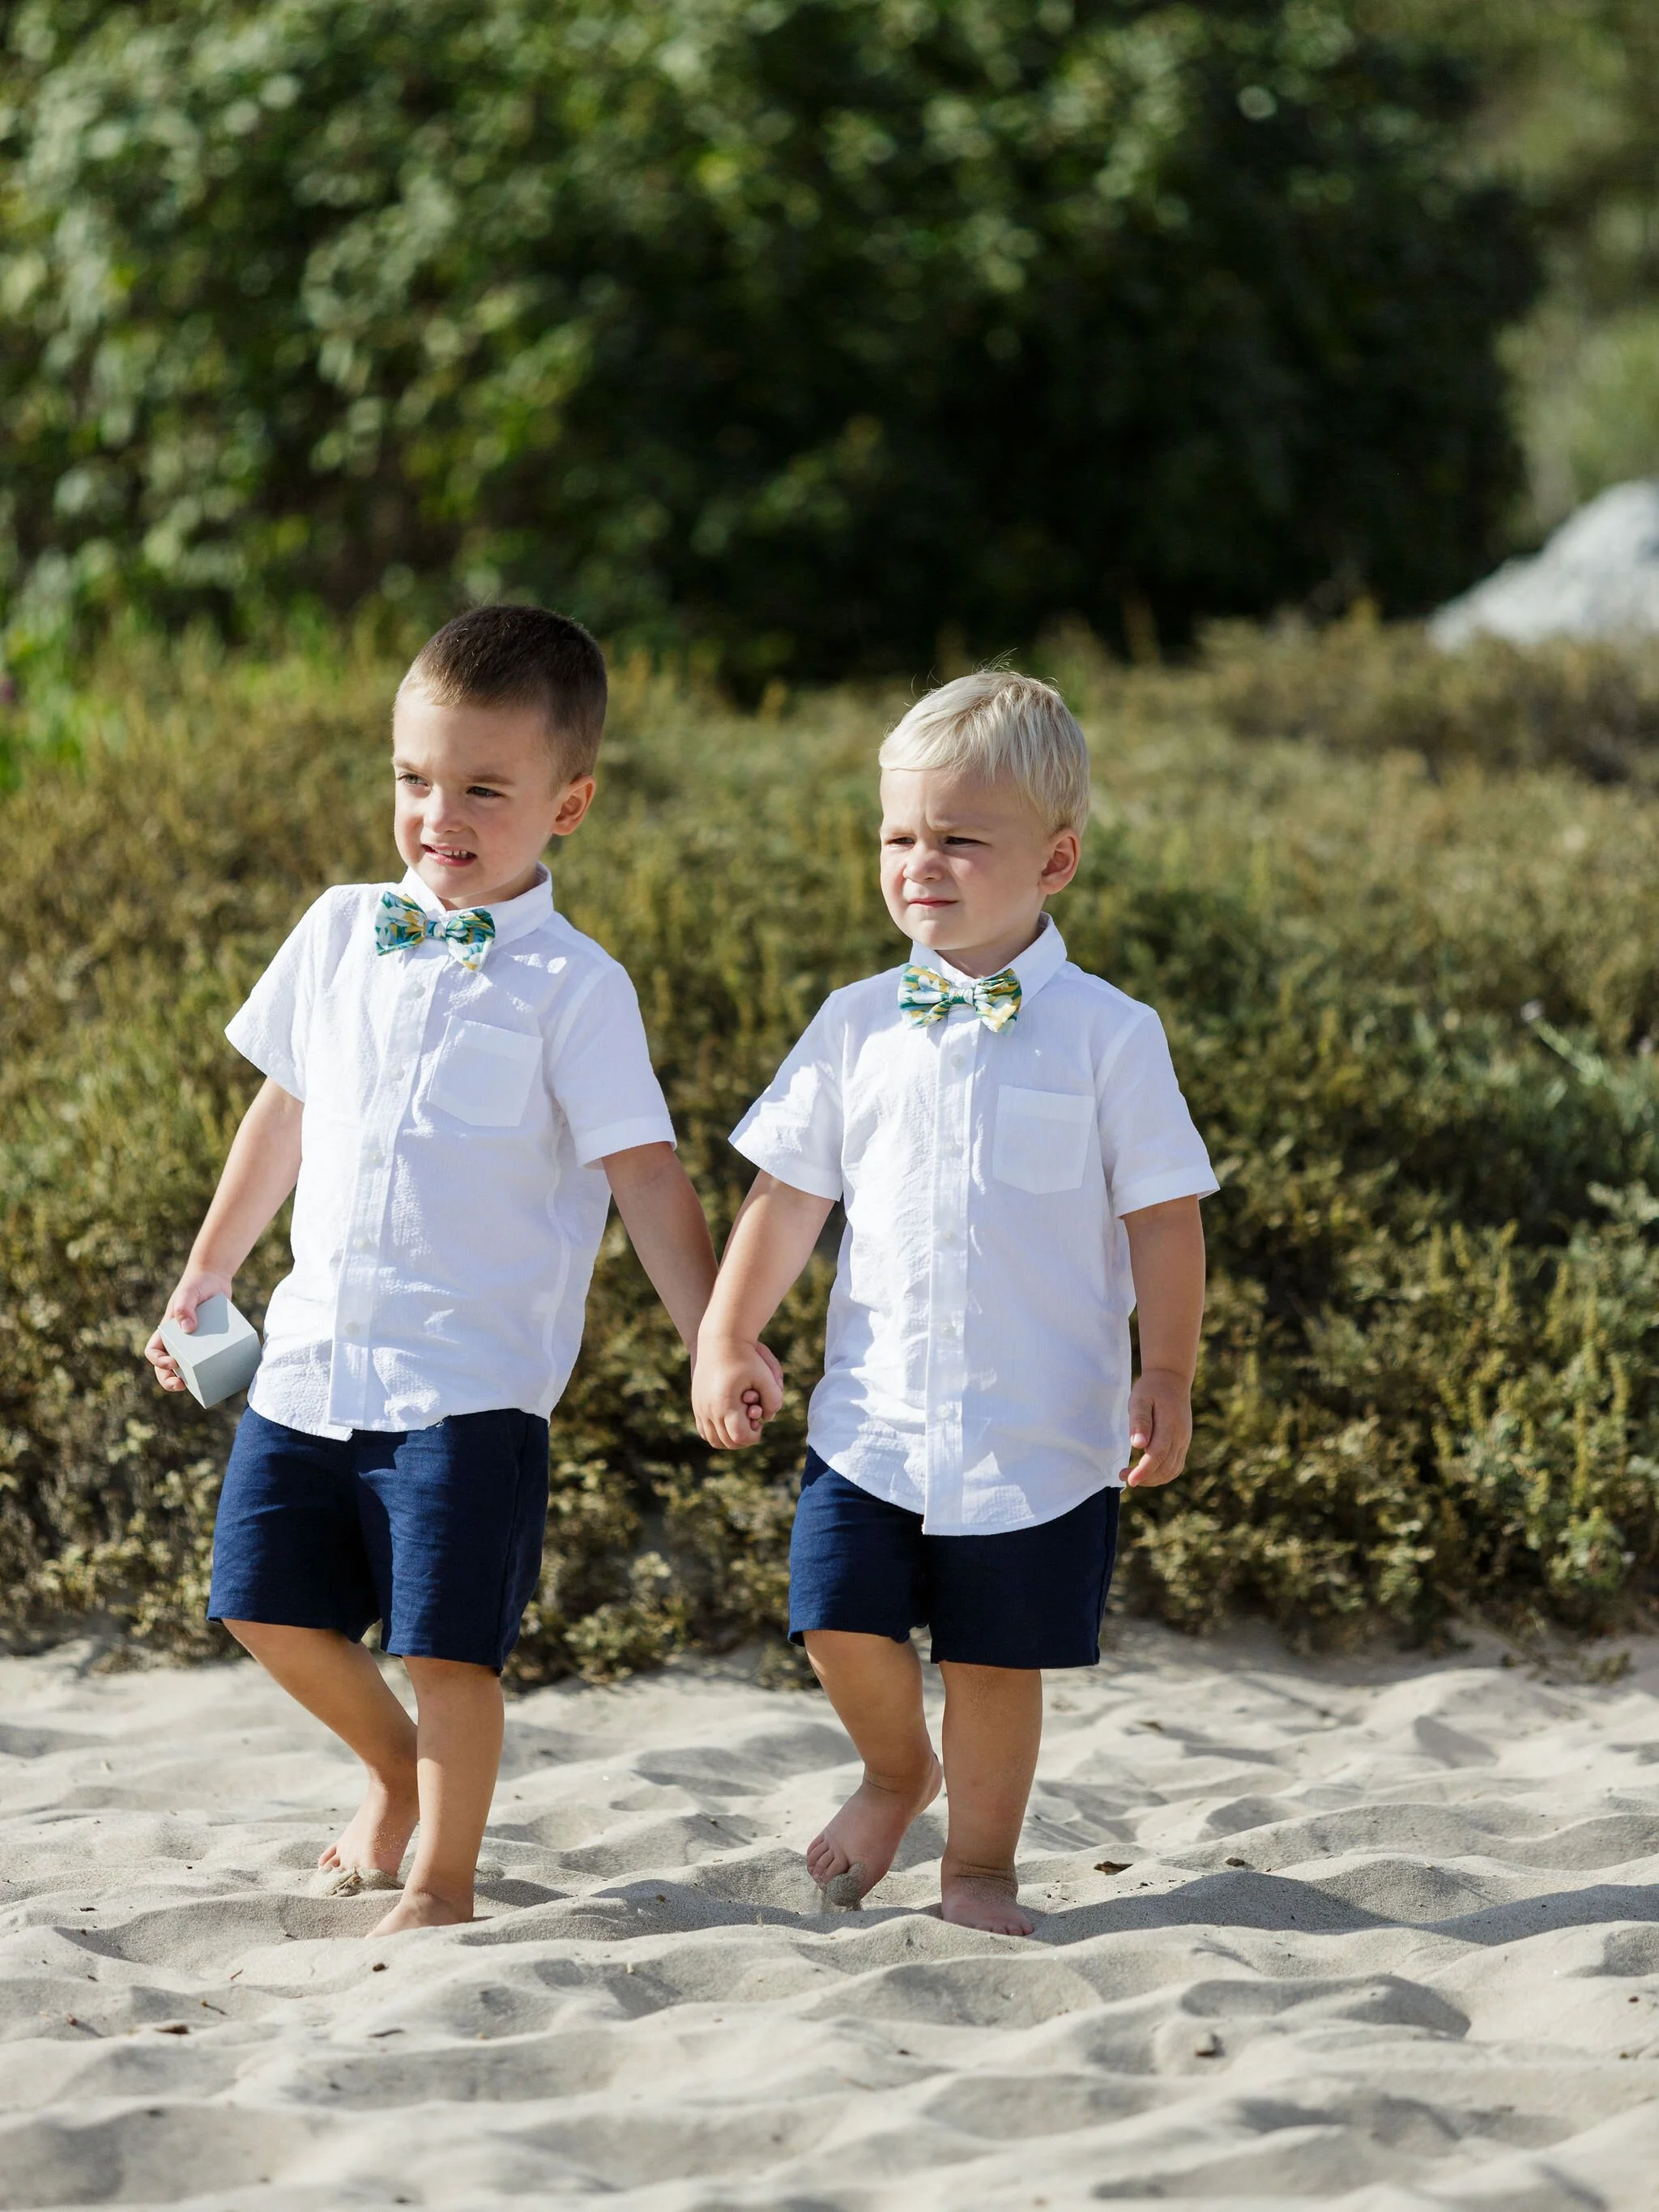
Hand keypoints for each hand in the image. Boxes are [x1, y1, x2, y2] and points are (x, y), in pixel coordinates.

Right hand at [144, 1268, 233, 1393]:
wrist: (215, 1279)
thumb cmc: (196, 1285)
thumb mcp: (189, 1293)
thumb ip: (185, 1307)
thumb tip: (188, 1329)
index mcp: (167, 1332)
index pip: (153, 1352)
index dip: (158, 1361)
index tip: (172, 1362)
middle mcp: (178, 1341)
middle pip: (167, 1367)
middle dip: (169, 1380)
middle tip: (181, 1385)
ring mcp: (195, 1343)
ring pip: (188, 1367)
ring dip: (190, 1379)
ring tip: (200, 1385)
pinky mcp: (211, 1343)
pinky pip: (208, 1359)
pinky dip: (212, 1368)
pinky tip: (223, 1372)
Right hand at [694, 1334, 784, 1449]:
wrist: (720, 1339)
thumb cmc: (746, 1356)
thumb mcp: (766, 1375)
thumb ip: (774, 1399)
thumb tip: (769, 1418)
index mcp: (726, 1404)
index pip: (740, 1437)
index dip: (753, 1437)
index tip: (760, 1426)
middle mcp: (709, 1409)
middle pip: (726, 1442)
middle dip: (743, 1440)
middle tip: (753, 1428)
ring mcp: (700, 1407)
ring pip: (712, 1439)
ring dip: (729, 1439)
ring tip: (742, 1426)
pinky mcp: (696, 1403)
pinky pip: (704, 1429)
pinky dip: (717, 1432)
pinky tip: (730, 1421)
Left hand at [1122, 1367, 1192, 1488]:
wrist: (1172, 1379)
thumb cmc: (1151, 1389)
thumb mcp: (1139, 1399)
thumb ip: (1139, 1421)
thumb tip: (1138, 1445)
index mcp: (1169, 1425)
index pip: (1157, 1455)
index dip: (1144, 1471)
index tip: (1129, 1480)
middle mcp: (1180, 1436)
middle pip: (1165, 1467)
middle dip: (1145, 1477)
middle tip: (1123, 1475)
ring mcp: (1184, 1440)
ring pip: (1172, 1470)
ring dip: (1153, 1479)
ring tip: (1133, 1476)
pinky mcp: (1184, 1442)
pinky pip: (1176, 1465)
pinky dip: (1162, 1474)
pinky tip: (1147, 1472)